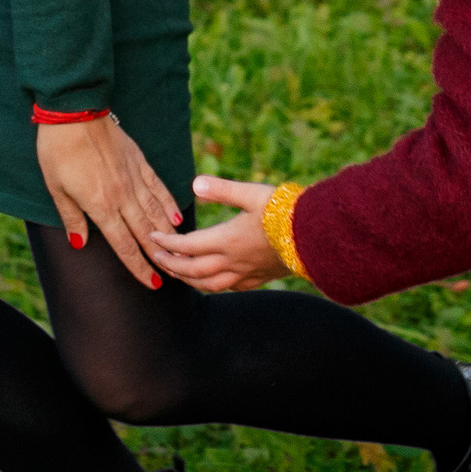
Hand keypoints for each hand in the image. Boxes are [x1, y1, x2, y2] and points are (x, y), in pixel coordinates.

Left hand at [36, 117, 183, 289]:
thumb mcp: (56, 188)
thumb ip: (71, 217)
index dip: (139, 267)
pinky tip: (177, 215)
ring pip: (156, 212)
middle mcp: (122, 196)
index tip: (153, 283)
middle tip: (174, 274)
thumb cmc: (58, 151)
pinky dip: (169, 203)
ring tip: (181, 251)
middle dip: (160, 256)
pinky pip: (158, 187)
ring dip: (169, 234)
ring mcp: (133, 177)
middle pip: (145, 232)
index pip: (124, 245)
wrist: (75, 111)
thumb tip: (79, 243)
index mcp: (101, 205)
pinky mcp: (139, 161)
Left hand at [146, 175, 290, 292]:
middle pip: (192, 270)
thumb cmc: (286, 212)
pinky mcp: (260, 278)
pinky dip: (213, 285)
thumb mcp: (252, 194)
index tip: (152, 237)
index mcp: (227, 240)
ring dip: (187, 279)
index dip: (166, 243)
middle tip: (155, 257)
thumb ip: (222, 190)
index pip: (187, 246)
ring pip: (208, 284)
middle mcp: (233, 262)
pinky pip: (229, 288)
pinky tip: (212, 280)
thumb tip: (195, 183)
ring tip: (176, 272)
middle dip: (171, 264)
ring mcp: (246, 273)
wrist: (319, 238)